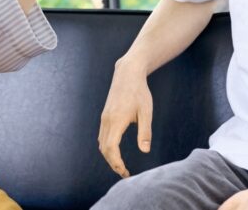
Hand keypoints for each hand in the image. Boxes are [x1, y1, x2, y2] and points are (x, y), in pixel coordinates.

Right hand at [97, 61, 152, 177]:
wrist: (127, 73)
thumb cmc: (139, 92)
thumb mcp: (146, 112)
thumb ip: (145, 131)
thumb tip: (145, 151)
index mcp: (116, 120)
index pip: (111, 148)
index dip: (116, 162)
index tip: (125, 172)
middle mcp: (107, 120)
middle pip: (104, 149)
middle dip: (112, 163)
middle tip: (125, 173)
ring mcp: (104, 118)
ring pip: (101, 143)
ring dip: (109, 156)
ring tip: (121, 165)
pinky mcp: (105, 115)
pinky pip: (102, 136)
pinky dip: (107, 147)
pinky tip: (116, 151)